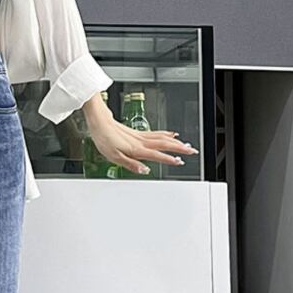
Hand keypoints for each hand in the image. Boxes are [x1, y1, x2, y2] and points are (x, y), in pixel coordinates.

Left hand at [82, 93, 198, 174]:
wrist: (99, 122)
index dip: (169, 159)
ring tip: (187, 145)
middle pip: (165, 144)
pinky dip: (167, 134)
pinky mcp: (138, 132)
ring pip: (163, 138)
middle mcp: (141, 141)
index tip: (180, 162)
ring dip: (176, 142)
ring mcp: (140, 136)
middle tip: (192, 151)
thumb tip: (144, 170)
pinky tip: (172, 134)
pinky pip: (156, 133)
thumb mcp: (114, 157)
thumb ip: (130, 164)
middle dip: (180, 148)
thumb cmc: (104, 139)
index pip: (156, 155)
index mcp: (136, 149)